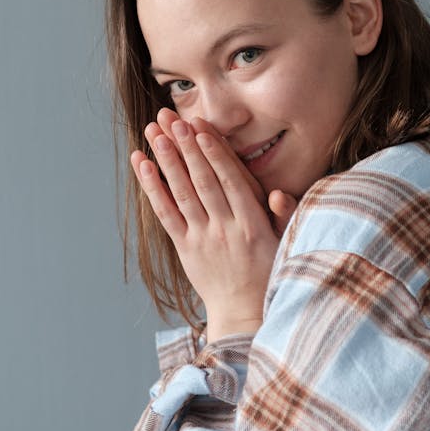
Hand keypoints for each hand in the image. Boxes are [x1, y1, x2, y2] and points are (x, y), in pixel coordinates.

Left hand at [131, 110, 296, 340]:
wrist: (244, 312)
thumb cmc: (268, 270)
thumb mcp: (286, 243)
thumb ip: (284, 215)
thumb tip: (279, 195)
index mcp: (252, 224)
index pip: (231, 181)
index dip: (215, 154)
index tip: (202, 129)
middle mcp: (225, 229)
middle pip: (203, 182)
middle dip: (187, 148)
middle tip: (174, 118)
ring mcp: (203, 238)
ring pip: (181, 194)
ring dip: (167, 161)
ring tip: (156, 133)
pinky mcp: (185, 248)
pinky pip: (165, 215)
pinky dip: (152, 189)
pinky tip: (143, 165)